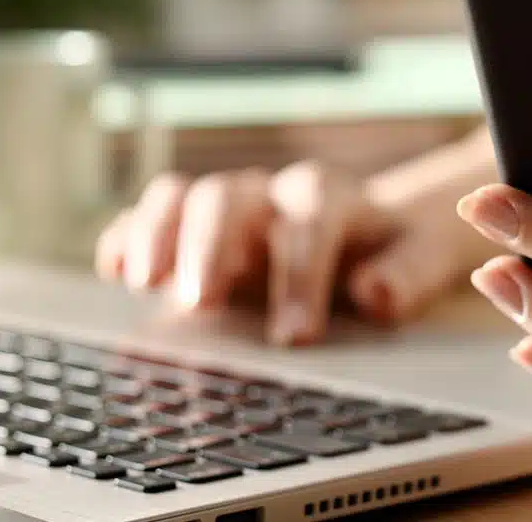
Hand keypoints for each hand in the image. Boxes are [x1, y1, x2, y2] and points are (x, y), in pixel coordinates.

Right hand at [95, 160, 476, 344]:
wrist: (367, 235)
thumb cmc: (390, 253)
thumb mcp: (417, 261)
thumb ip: (406, 274)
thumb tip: (375, 291)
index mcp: (327, 198)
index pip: (309, 217)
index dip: (300, 272)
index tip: (295, 335)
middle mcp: (267, 195)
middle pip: (228, 196)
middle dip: (211, 246)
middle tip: (202, 304)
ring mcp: (221, 210)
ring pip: (180, 197)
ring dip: (157, 235)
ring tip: (143, 283)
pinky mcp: (184, 232)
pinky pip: (144, 219)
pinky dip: (124, 239)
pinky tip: (114, 273)